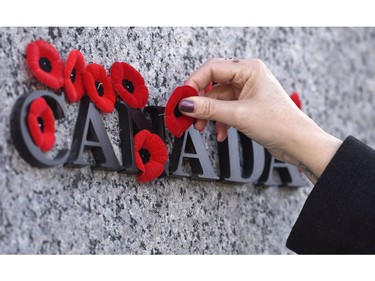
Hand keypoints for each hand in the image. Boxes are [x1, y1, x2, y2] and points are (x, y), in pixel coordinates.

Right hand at [179, 58, 341, 182]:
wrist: (298, 143)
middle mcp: (248, 76)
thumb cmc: (279, 124)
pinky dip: (220, 121)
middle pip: (213, 84)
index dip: (193, 83)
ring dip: (209, 115)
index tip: (182, 99)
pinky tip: (221, 134)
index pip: (212, 69)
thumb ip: (209, 109)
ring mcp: (248, 91)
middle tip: (188, 116)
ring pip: (218, 99)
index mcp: (249, 69)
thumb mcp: (238, 115)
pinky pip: (226, 109)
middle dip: (200, 103)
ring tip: (202, 128)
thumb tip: (186, 104)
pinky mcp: (248, 104)